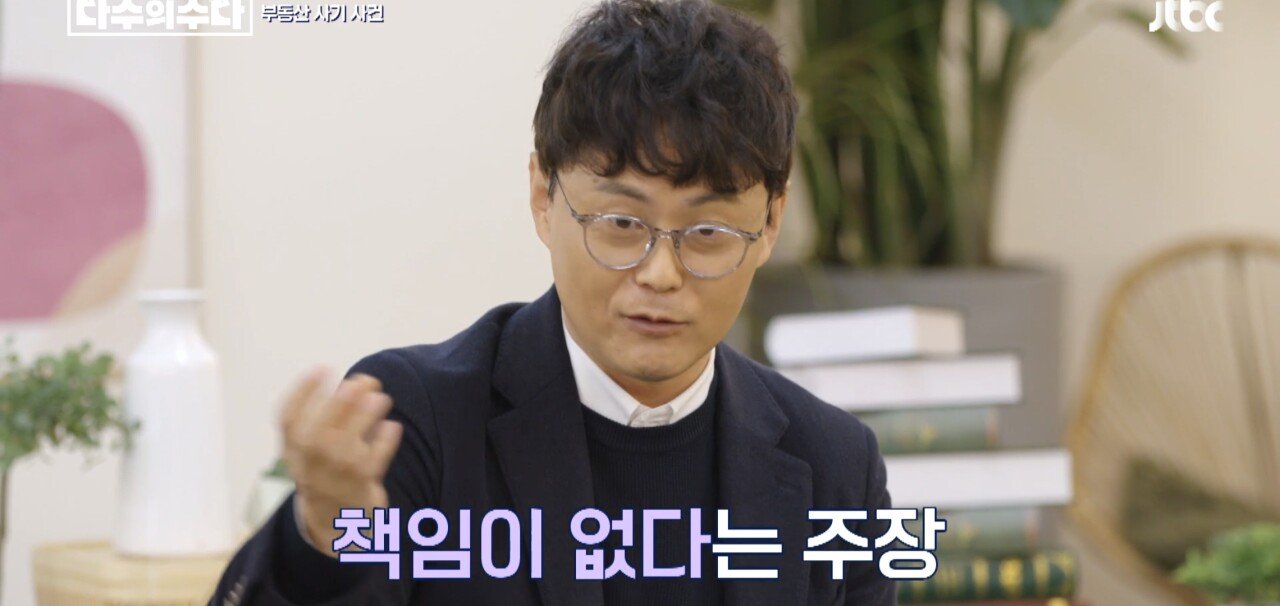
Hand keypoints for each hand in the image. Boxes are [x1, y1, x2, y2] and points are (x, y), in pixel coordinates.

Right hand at [279, 367, 403, 557]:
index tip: (323, 367)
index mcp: (292, 452)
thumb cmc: (326, 471)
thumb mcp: (311, 449)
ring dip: (364, 420)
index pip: (287, 421)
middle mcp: (307, 468)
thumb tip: (354, 384)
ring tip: (381, 398)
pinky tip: (393, 427)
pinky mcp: (359, 491)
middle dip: (340, 403)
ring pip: (345, 450)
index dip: (303, 392)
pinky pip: (371, 467)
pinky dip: (383, 445)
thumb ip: (325, 419)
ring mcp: (332, 481)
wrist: (333, 522)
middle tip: (362, 380)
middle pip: (317, 434)